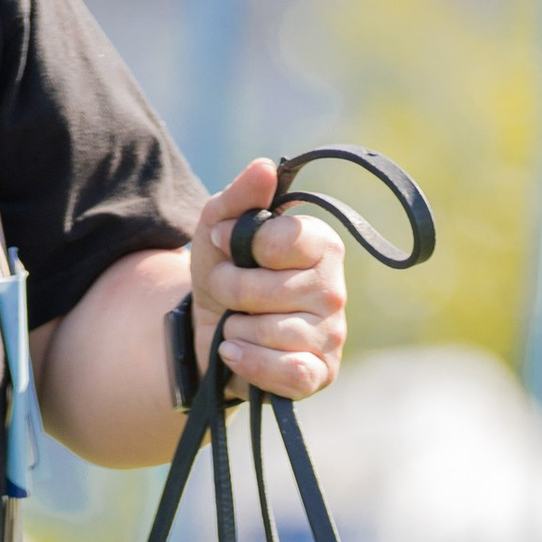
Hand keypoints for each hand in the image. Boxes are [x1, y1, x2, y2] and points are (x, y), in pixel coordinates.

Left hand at [192, 160, 346, 404]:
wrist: (206, 333)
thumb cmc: (223, 274)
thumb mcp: (217, 228)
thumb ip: (238, 197)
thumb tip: (264, 168)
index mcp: (320, 244)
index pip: (281, 239)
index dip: (239, 245)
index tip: (227, 246)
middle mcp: (334, 288)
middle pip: (266, 289)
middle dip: (229, 292)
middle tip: (229, 295)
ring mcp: (331, 335)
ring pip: (269, 331)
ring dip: (235, 330)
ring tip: (238, 326)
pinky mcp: (321, 373)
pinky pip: (288, 372)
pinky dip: (250, 363)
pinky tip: (236, 353)